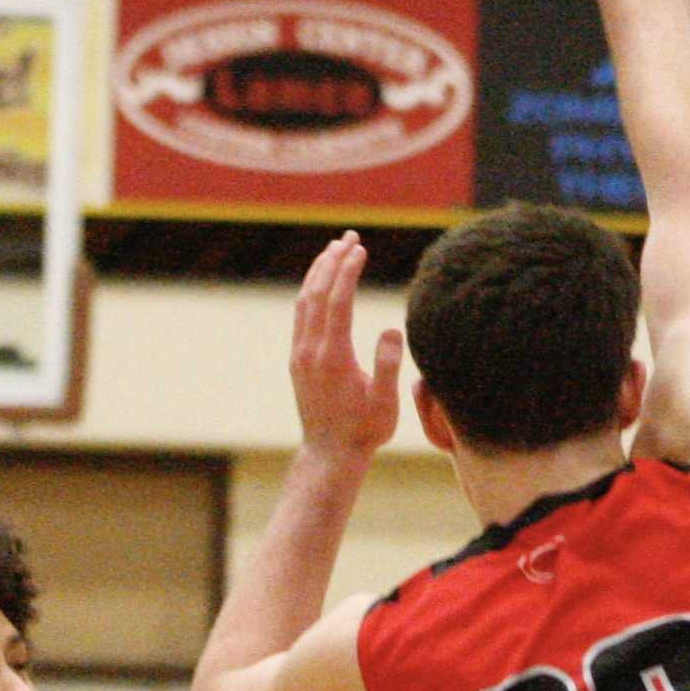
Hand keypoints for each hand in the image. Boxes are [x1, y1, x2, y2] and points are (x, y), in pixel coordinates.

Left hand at [291, 232, 401, 460]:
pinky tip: (320, 284)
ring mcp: (300, 355)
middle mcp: (310, 351)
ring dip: (318, 272)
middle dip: (332, 261)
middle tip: (349, 236)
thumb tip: (391, 330)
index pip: (338, 302)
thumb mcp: (385, 403)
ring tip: (334, 249)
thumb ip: (387, 366)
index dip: (348, 272)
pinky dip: (311, 292)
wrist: (330, 454)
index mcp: (333, 357)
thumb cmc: (364, 430)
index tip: (360, 248)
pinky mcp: (298, 361)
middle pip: (317, 294)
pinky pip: (301, 316)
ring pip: (304, 302)